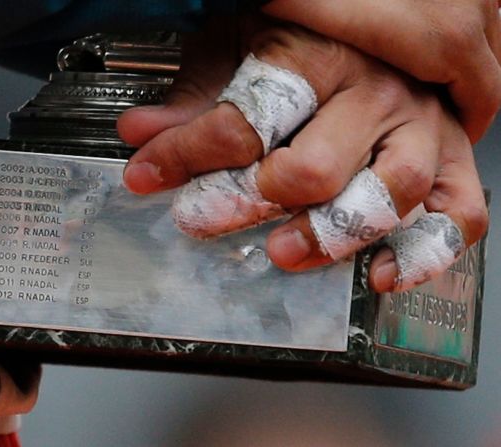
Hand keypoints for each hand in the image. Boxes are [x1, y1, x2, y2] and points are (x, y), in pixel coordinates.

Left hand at [118, 19, 487, 291]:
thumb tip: (136, 134)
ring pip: (389, 192)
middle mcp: (372, 93)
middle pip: (313, 168)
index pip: (244, 119)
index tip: (145, 175)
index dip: (187, 153)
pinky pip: (459, 216)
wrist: (390, 33)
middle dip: (249, 203)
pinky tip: (381, 274)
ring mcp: (420, 129)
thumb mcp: (240, 52)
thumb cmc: (308, 45)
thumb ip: (193, 99)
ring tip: (282, 253)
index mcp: (315, 57)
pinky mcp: (453, 164)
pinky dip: (426, 254)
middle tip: (201, 220)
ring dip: (331, 234)